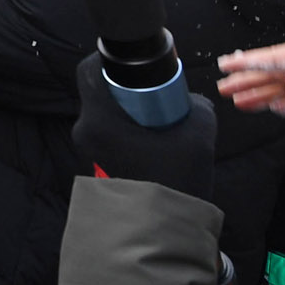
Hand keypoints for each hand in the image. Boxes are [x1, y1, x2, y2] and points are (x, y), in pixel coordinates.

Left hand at [71, 54, 215, 199]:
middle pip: (100, 89)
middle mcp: (86, 130)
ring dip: (128, 106)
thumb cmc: (177, 179)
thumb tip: (187, 99)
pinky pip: (108, 129)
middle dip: (126, 83)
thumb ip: (195, 105)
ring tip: (158, 115)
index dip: (109, 57)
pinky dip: (126, 125)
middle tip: (154, 87)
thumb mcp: (198, 133)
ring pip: (105, 110)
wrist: (165, 228)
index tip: (133, 59)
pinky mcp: (99, 159)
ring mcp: (89, 147)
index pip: (89, 69)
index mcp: (99, 118)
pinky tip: (153, 135)